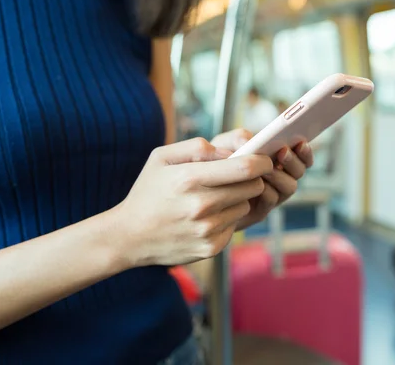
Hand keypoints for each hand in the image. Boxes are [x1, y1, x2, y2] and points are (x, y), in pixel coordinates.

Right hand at [114, 138, 272, 267]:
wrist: (129, 236)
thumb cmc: (148, 191)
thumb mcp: (162, 158)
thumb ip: (197, 146)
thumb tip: (230, 151)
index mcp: (190, 179)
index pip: (245, 168)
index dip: (263, 161)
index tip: (265, 158)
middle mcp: (201, 206)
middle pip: (253, 187)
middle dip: (251, 178)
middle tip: (238, 176)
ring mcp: (207, 230)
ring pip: (245, 206)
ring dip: (237, 199)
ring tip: (213, 198)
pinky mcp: (211, 248)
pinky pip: (235, 225)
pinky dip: (227, 218)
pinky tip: (206, 217)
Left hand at [211, 129, 313, 228]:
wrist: (197, 193)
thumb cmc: (213, 163)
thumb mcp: (223, 144)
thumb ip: (237, 137)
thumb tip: (251, 140)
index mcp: (276, 159)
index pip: (301, 156)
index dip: (304, 150)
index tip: (300, 141)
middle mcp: (279, 177)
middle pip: (299, 171)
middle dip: (293, 161)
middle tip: (282, 152)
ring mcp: (272, 194)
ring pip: (290, 186)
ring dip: (280, 176)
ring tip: (266, 169)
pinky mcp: (261, 210)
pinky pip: (272, 200)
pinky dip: (267, 190)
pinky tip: (257, 184)